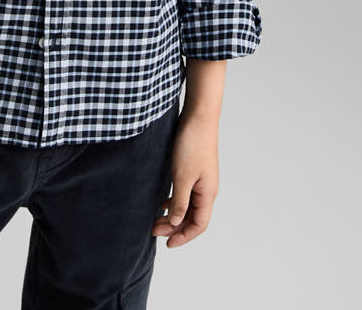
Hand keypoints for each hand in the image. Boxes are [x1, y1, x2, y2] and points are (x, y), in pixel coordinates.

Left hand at [151, 111, 218, 247]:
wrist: (198, 117)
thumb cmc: (192, 145)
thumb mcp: (182, 177)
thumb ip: (179, 202)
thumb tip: (176, 224)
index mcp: (208, 194)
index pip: (199, 225)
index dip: (184, 236)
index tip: (167, 244)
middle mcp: (207, 189)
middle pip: (193, 217)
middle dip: (175, 227)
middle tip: (154, 230)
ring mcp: (201, 180)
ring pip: (188, 206)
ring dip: (174, 215)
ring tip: (156, 220)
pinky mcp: (194, 170)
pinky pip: (186, 193)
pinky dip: (174, 201)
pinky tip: (163, 202)